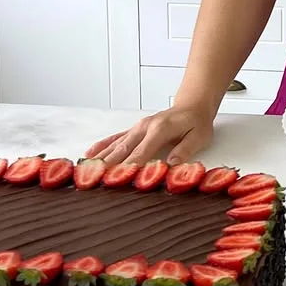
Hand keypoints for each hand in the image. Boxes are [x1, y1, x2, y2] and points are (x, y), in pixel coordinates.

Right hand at [87, 104, 214, 168]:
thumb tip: (172, 164)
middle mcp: (144, 128)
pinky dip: (102, 146)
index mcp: (159, 130)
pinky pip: (115, 138)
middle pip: (123, 150)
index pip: (141, 153)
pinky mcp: (135, 130)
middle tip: (95, 180)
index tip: (117, 179)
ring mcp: (137, 128)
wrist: (192, 105)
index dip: (129, 167)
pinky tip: (90, 154)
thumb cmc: (197, 122)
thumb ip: (185, 149)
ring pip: (115, 145)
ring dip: (101, 158)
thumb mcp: (199, 136)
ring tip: (86, 170)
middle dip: (108, 166)